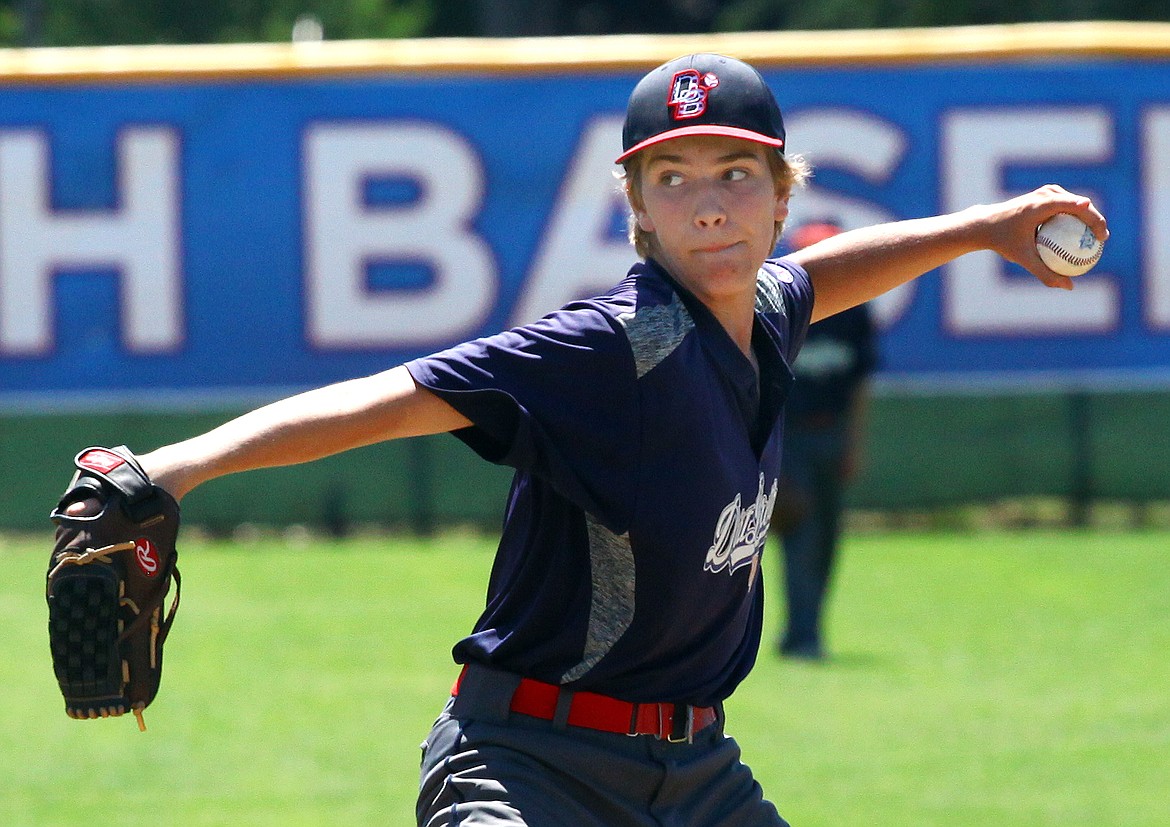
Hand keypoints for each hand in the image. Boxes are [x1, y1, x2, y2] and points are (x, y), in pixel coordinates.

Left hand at [974, 185, 1108, 290]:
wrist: (985, 224)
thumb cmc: (1003, 241)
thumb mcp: (1023, 259)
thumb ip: (1045, 273)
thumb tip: (1069, 287)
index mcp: (1043, 204)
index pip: (1078, 207)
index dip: (1095, 220)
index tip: (1102, 239)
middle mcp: (1046, 194)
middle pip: (1081, 204)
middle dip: (1096, 220)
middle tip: (1101, 241)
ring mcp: (1046, 192)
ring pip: (1076, 203)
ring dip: (1088, 217)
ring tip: (1095, 237)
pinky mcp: (1045, 195)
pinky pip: (1067, 205)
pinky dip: (1076, 218)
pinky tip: (1080, 234)